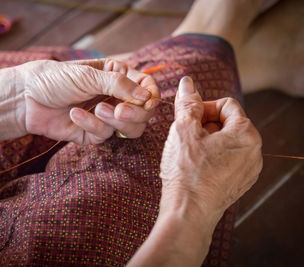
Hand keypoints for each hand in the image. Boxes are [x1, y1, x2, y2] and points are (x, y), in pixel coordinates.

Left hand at [16, 59, 159, 143]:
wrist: (27, 98)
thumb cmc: (56, 78)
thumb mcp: (89, 76)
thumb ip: (119, 86)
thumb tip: (147, 96)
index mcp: (118, 78)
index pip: (147, 88)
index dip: (152, 96)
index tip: (148, 102)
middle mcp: (115, 98)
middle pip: (143, 113)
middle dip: (135, 113)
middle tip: (120, 110)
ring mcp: (105, 117)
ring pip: (129, 129)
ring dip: (115, 121)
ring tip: (98, 109)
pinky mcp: (93, 133)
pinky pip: (104, 135)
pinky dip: (91, 124)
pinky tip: (75, 114)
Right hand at [160, 76, 262, 219]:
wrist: (188, 213)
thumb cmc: (186, 171)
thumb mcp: (183, 129)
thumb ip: (188, 102)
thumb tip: (188, 83)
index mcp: (247, 134)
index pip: (226, 105)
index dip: (203, 107)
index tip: (187, 120)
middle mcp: (254, 152)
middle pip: (227, 124)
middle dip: (204, 126)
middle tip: (185, 138)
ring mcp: (248, 170)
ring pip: (225, 143)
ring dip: (205, 142)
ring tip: (188, 155)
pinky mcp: (239, 183)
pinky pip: (226, 160)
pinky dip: (210, 158)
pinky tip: (194, 168)